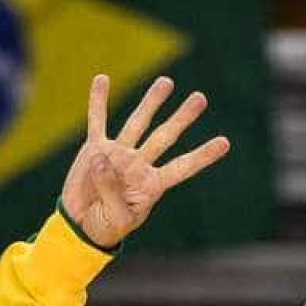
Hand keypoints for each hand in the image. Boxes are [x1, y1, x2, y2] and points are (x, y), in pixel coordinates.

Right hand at [60, 75, 230, 248]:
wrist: (81, 226)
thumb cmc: (105, 226)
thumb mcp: (116, 218)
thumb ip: (112, 191)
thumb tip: (103, 159)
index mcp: (152, 184)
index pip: (182, 167)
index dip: (202, 156)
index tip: (224, 142)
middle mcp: (139, 164)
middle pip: (164, 137)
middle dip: (182, 118)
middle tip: (201, 98)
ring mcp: (118, 154)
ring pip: (138, 123)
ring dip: (151, 102)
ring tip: (167, 82)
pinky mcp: (94, 149)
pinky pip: (97, 121)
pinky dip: (98, 101)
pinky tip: (102, 79)